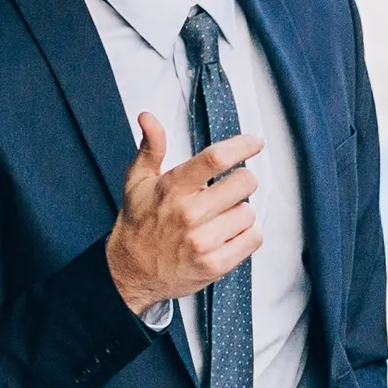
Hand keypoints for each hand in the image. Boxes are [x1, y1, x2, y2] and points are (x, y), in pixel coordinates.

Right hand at [106, 110, 263, 315]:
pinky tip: (225, 236)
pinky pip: (253, 239)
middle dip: (242, 182)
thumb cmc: (139, 223)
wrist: (132, 271)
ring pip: (249, 212)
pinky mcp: (216, 264)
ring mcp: (203, 241)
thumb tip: (148, 117)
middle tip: (228, 190)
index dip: (241, 146)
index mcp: (172, 188)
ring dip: (239, 213)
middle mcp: (189, 213)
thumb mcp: (138, 181)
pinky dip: (245, 236)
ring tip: (218, 219)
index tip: (255, 142)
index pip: (215, 159)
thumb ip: (150, 148)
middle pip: (244, 183)